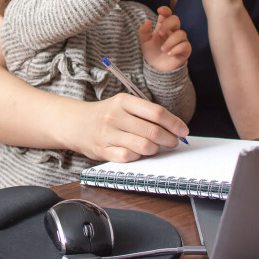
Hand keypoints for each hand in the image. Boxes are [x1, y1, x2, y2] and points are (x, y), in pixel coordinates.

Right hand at [67, 93, 189, 162]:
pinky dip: (139, 157)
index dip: (174, 123)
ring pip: (143, 146)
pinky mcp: (102, 150)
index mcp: (124, 101)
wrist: (75, 123)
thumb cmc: (106, 114)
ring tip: (156, 148)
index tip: (183, 131)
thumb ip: (145, 114)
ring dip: (155, 150)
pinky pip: (129, 157)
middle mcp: (115, 116)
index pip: (156, 113)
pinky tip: (139, 153)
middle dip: (169, 139)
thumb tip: (174, 127)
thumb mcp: (123, 105)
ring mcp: (108, 134)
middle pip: (153, 131)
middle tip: (173, 142)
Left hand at [139, 6, 190, 71]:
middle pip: (176, 20)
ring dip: (170, 41)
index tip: (160, 10)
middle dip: (168, 24)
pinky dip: (176, 49)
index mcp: (163, 26)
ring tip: (162, 50)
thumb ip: (143, 31)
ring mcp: (180, 40)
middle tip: (159, 33)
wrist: (157, 68)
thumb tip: (147, 21)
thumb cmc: (152, 52)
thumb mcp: (144, 42)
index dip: (166, 10)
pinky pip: (185, 45)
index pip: (168, 14)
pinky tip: (169, 54)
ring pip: (181, 34)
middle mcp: (173, 31)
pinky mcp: (185, 49)